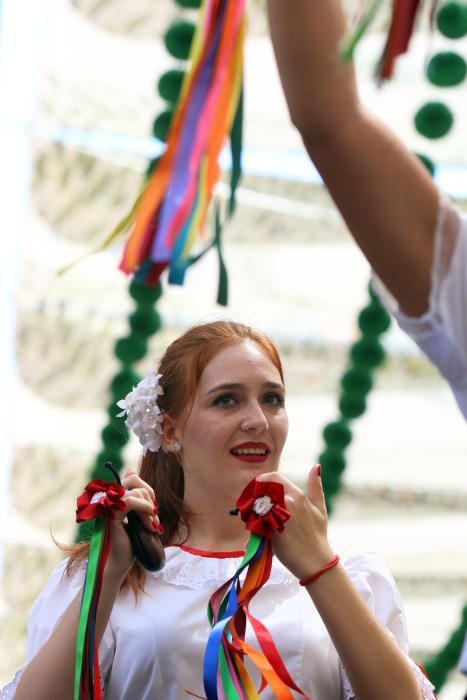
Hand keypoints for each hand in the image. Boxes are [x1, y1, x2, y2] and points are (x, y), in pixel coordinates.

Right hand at [107, 469, 159, 578]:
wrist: (120, 563)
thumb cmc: (130, 541)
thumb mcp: (139, 514)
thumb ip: (137, 496)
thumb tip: (130, 470)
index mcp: (116, 497)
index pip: (132, 478)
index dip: (148, 489)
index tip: (153, 509)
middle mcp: (110, 499)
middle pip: (134, 481)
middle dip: (150, 499)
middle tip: (155, 521)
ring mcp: (109, 507)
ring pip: (136, 492)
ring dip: (150, 509)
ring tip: (152, 526)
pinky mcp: (111, 517)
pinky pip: (129, 502)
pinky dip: (145, 509)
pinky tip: (150, 524)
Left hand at [256, 466, 333, 580]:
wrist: (315, 562)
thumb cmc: (318, 536)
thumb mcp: (320, 508)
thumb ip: (316, 486)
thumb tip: (316, 466)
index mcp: (296, 494)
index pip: (273, 477)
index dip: (263, 480)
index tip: (260, 490)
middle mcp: (285, 502)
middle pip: (261, 491)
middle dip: (256, 496)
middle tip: (255, 506)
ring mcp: (276, 516)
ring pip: (256, 505)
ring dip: (253, 510)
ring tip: (256, 519)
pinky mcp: (268, 530)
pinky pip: (254, 522)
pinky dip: (252, 524)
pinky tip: (256, 531)